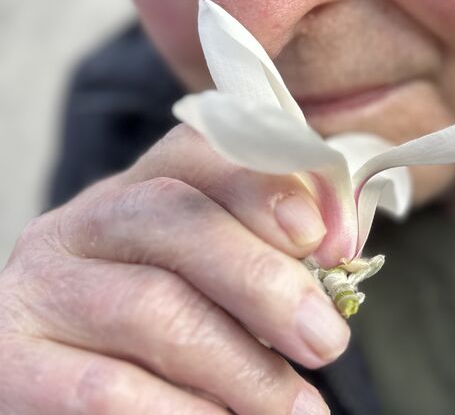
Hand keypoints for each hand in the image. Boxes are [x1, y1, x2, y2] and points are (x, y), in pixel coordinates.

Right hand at [0, 125, 347, 413]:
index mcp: (140, 188)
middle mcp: (81, 224)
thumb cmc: (171, 329)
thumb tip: (337, 241)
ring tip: (298, 408)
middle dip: (264, 280)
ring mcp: (41, 290)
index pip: (202, 151)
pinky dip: (183, 412)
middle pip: (176, 219)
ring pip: (151, 308)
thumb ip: (271, 251)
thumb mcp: (217, 277)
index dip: (271, 188)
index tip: (331, 243)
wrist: (76, 388)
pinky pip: (108, 389)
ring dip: (242, 366)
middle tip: (327, 340)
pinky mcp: (14, 364)